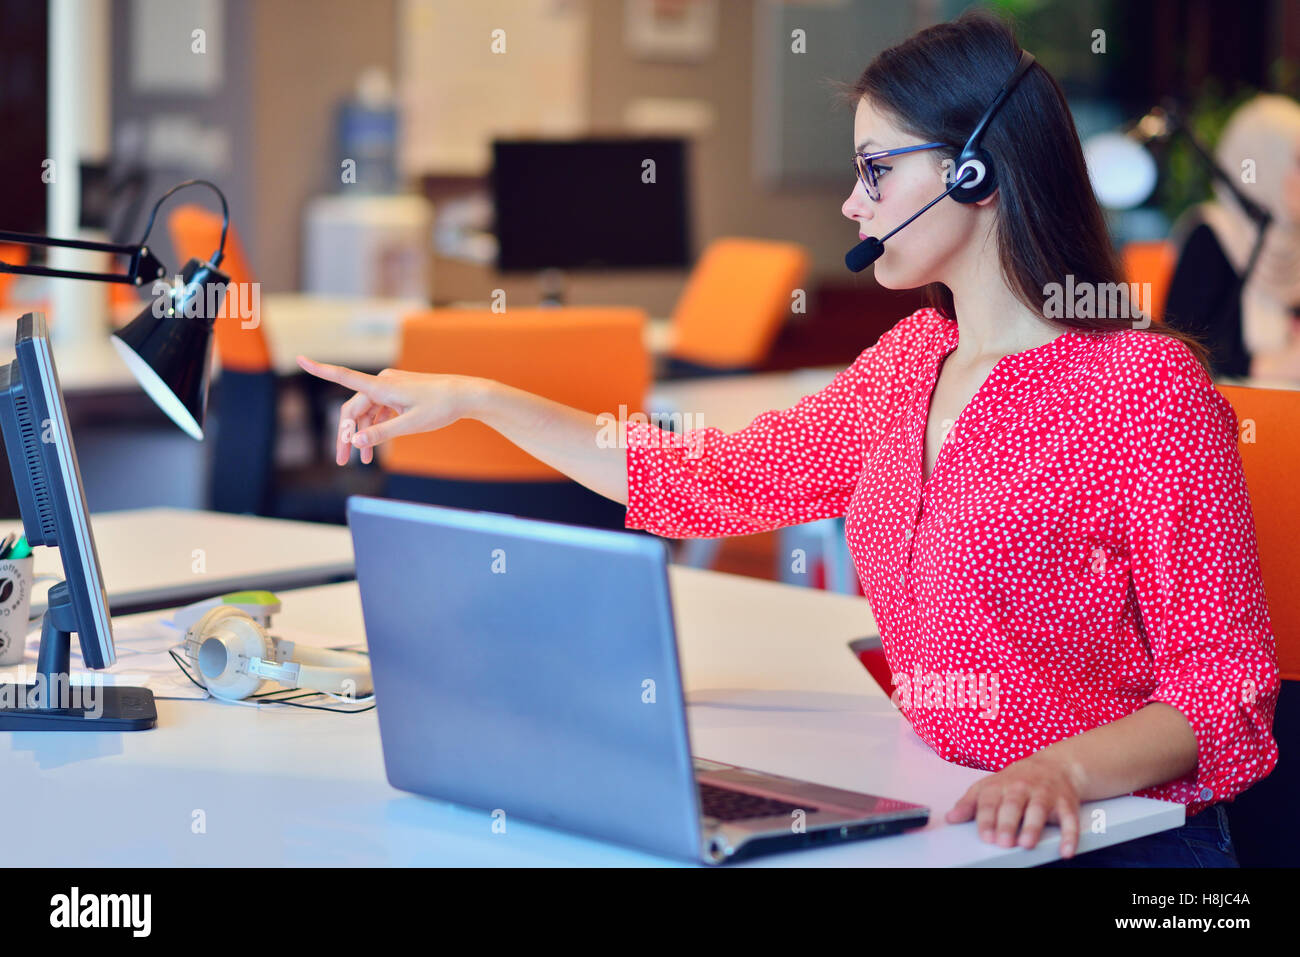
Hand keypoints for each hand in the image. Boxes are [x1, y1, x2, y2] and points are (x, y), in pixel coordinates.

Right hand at [295, 356, 487, 465]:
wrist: (466, 395)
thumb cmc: (441, 407)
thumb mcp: (410, 425)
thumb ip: (381, 433)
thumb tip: (356, 441)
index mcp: (382, 386)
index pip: (344, 376)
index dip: (320, 369)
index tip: (299, 358)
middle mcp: (383, 383)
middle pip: (354, 409)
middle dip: (346, 435)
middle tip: (341, 461)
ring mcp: (391, 388)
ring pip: (366, 412)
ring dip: (362, 434)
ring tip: (361, 461)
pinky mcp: (399, 394)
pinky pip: (379, 411)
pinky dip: (375, 428)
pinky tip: (373, 449)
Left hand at [945, 751, 1083, 857]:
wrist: (1056, 765)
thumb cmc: (1016, 780)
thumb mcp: (990, 786)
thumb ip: (970, 803)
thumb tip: (951, 818)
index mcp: (1001, 785)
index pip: (989, 801)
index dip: (986, 819)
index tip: (985, 836)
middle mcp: (1022, 787)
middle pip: (1013, 804)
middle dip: (1007, 823)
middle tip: (1002, 842)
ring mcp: (1045, 794)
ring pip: (1039, 809)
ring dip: (1033, 826)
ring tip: (1026, 843)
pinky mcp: (1066, 804)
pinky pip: (1069, 819)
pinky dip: (1070, 836)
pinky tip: (1066, 851)